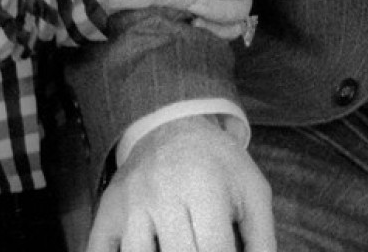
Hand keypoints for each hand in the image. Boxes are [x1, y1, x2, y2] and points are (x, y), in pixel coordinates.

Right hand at [86, 117, 275, 251]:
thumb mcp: (251, 191)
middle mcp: (162, 194)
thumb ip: (262, 242)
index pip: (213, 251)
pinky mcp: (105, 214)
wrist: (172, 127)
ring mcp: (129, 206)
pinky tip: (140, 251)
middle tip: (201, 250)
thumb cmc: (218, 166)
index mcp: (203, 186)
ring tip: (177, 246)